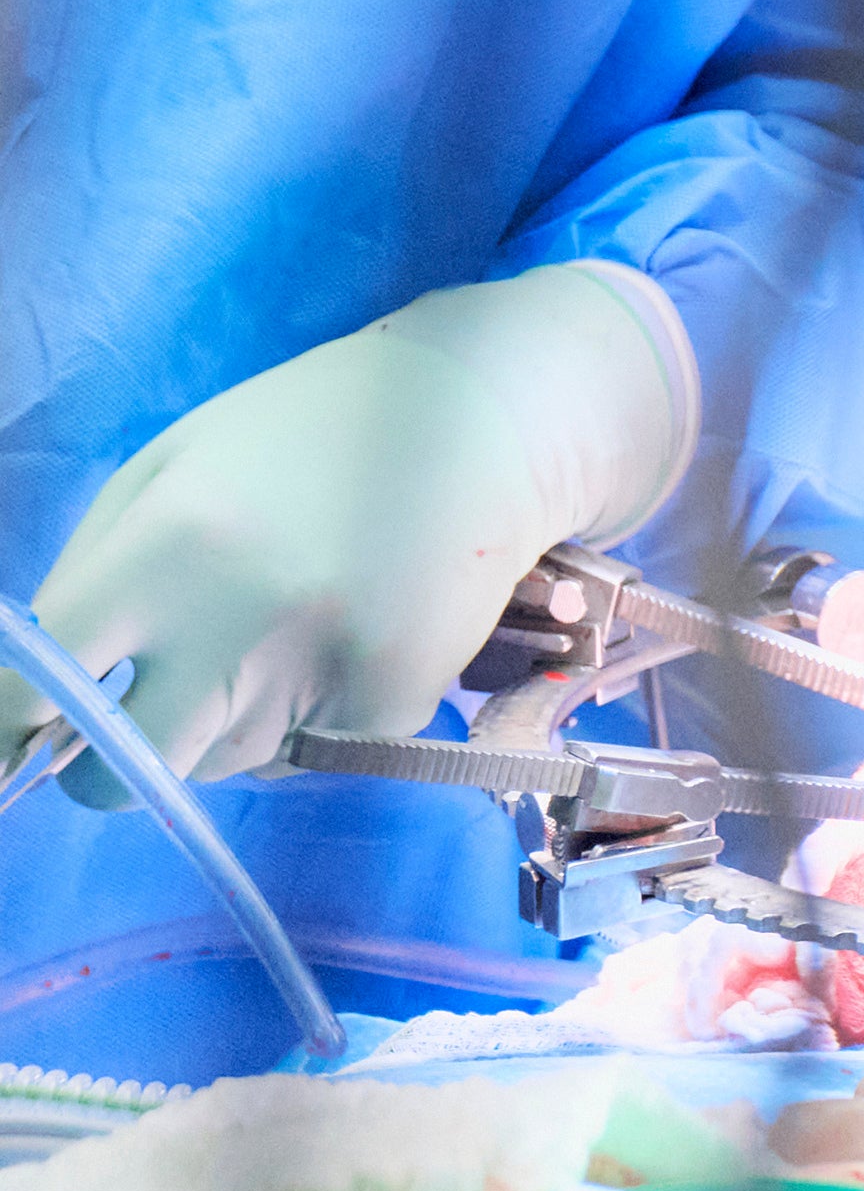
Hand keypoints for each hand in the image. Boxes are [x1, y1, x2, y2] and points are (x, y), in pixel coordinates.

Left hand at [3, 265, 691, 795]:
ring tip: (276, 640)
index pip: (37, 691)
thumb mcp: (172, 469)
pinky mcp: (393, 700)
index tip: (21, 739)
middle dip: (115, 762)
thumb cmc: (304, 436)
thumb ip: (95, 574)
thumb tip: (37, 700)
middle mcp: (239, 617)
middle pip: (121, 772)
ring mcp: (322, 666)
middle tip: (151, 711)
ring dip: (226, 726)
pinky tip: (346, 641)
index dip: (13, 730)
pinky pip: (312, 751)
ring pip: (221, 764)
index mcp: (165, 545)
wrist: (488, 418)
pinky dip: (315, 716)